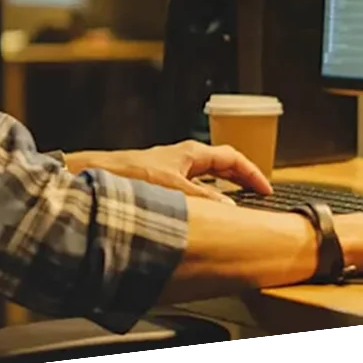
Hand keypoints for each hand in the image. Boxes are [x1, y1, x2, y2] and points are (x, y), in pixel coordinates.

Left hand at [65, 141, 271, 203]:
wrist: (96, 174)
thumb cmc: (130, 174)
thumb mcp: (173, 188)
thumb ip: (203, 197)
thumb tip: (230, 207)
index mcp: (191, 153)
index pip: (232, 158)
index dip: (252, 173)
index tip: (267, 189)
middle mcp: (183, 158)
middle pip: (222, 164)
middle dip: (242, 178)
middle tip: (258, 195)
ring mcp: (172, 168)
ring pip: (207, 175)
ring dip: (224, 187)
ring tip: (238, 202)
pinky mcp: (161, 181)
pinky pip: (193, 186)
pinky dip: (206, 195)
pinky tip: (204, 210)